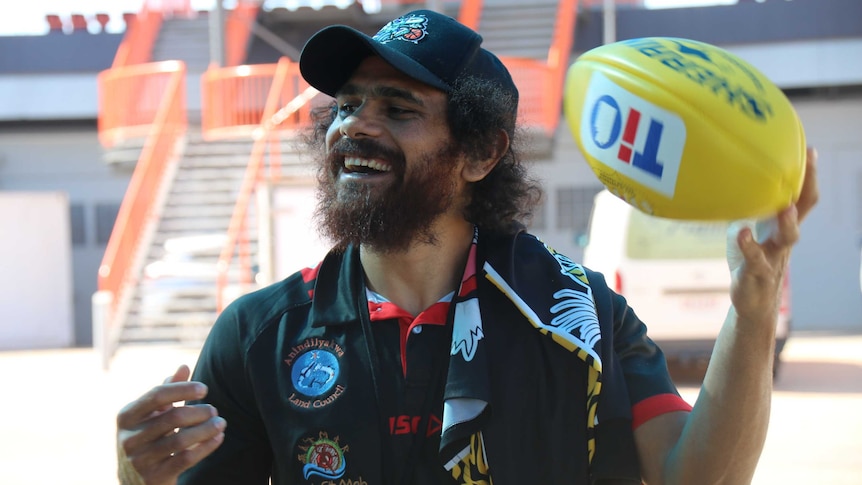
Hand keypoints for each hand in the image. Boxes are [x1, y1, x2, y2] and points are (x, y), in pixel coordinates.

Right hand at [117, 365, 225, 484]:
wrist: (133, 481)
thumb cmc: (147, 438)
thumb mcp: (152, 414)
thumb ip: (167, 390)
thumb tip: (184, 366)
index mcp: (127, 416)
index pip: (157, 395)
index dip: (183, 389)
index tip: (204, 389)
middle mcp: (129, 438)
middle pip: (173, 417)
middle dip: (199, 412)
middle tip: (214, 410)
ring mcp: (139, 460)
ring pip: (180, 440)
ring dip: (206, 429)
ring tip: (221, 423)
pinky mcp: (153, 477)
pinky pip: (185, 459)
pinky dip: (206, 447)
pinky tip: (218, 438)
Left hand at [728, 146, 818, 324]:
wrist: (751, 301)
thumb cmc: (750, 260)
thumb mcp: (746, 228)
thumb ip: (742, 210)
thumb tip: (723, 181)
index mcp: (781, 225)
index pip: (801, 196)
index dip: (807, 174)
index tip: (809, 149)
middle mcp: (783, 238)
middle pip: (802, 210)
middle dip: (808, 185)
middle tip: (809, 161)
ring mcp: (773, 256)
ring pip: (789, 238)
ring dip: (788, 222)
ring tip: (785, 206)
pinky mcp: (756, 273)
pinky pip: (755, 259)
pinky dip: (748, 246)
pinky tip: (741, 232)